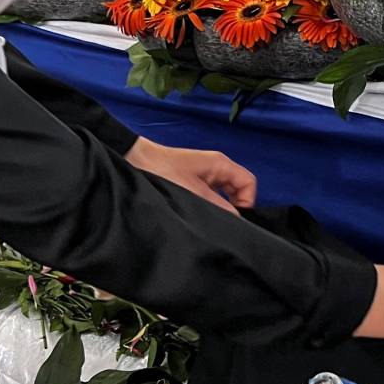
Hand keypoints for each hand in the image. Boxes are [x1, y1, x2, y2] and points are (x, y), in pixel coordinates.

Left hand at [126, 140, 257, 214]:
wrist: (135, 161)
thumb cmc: (162, 170)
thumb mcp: (194, 193)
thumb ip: (218, 207)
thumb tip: (235, 223)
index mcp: (221, 164)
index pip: (248, 183)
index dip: (246, 202)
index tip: (234, 217)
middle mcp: (216, 168)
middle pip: (238, 190)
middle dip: (233, 207)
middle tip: (219, 221)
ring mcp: (205, 174)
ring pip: (224, 195)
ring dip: (218, 207)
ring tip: (206, 217)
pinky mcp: (193, 182)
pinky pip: (210, 196)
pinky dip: (208, 206)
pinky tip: (196, 214)